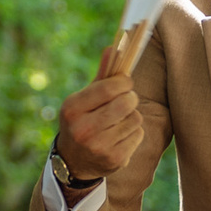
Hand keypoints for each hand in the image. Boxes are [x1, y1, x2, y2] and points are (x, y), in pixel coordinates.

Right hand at [56, 43, 141, 183]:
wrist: (74, 162)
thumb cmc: (82, 121)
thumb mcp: (83, 99)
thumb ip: (101, 75)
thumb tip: (114, 47)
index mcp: (72, 109)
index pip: (109, 87)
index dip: (124, 82)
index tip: (125, 83)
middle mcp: (83, 129)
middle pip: (126, 102)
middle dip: (130, 98)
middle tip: (126, 100)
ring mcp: (99, 146)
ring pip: (135, 118)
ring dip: (132, 116)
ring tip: (119, 120)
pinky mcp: (115, 160)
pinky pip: (138, 134)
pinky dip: (134, 132)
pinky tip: (121, 135)